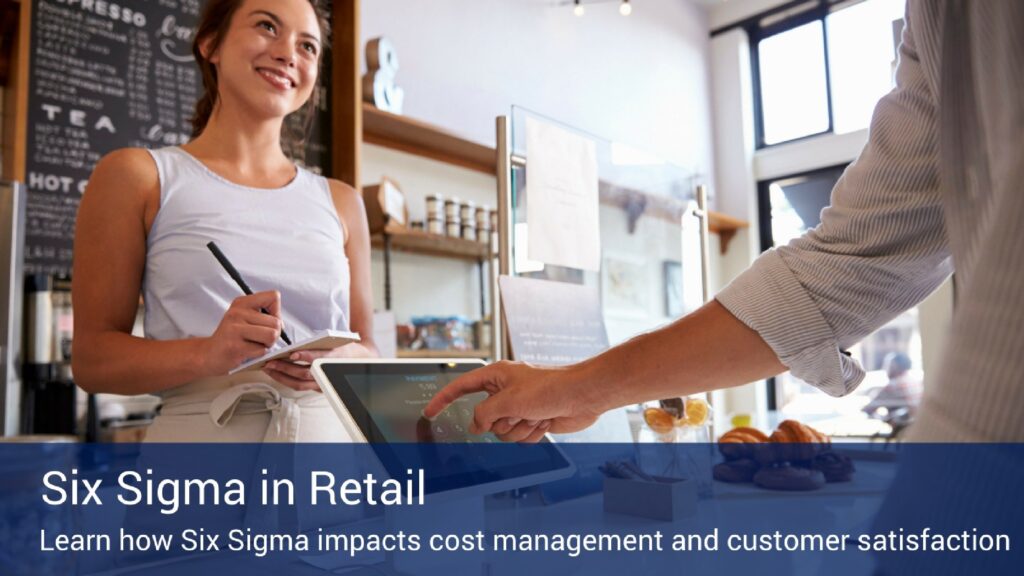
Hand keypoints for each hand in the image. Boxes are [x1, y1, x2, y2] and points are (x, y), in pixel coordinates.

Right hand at [202, 291, 282, 375]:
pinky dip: (259, 354)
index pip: (273, 296)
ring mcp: (235, 329)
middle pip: (276, 322)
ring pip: (272, 335)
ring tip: (255, 345)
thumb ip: (264, 316)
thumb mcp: (244, 318)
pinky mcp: (235, 346)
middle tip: (260, 339)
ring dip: (268, 344)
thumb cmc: (232, 337)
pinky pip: (262, 350)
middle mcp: (237, 312)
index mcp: (242, 302)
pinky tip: (247, 352)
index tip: (267, 321)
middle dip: (274, 334)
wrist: (209, 354)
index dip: (276, 312)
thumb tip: (282, 325)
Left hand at [262, 342, 376, 390]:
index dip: (306, 356)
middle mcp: (328, 373)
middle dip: (285, 368)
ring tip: (269, 368)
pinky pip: (299, 387)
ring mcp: (323, 384)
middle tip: (270, 362)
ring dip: (281, 377)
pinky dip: (286, 381)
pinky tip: (276, 374)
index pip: (319, 359)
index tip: (293, 353)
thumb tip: (295, 348)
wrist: (358, 363)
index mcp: (335, 358)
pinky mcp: (318, 388)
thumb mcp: (336, 342)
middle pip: (304, 374)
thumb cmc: (344, 349)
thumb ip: (320, 344)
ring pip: (299, 384)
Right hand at [423, 361, 601, 442]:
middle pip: (485, 418)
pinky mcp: (532, 421)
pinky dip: (532, 433)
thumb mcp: (509, 400)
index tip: (429, 412)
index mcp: (497, 376)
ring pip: (502, 432)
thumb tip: (476, 426)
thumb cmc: (552, 387)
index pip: (461, 387)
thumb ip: (485, 414)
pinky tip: (545, 420)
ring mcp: (519, 408)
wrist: (583, 396)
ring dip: (520, 428)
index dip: (443, 400)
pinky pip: (519, 438)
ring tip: (536, 415)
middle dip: (502, 422)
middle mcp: (505, 392)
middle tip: (519, 412)